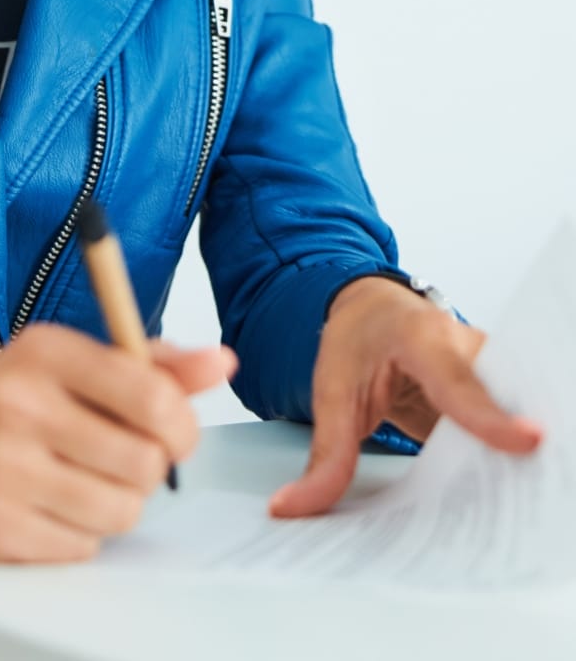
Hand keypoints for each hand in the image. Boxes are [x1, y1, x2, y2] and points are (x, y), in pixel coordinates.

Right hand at [0, 324, 236, 561]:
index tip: (169, 429)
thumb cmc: (2, 401)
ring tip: (79, 481)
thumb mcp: (66, 361)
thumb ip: (149, 361)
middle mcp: (18, 405)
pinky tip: (47, 505)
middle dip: (146, 468)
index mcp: (43, 352)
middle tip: (117, 457)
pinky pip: (83, 548)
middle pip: (145, 462)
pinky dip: (78, 534)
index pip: (151, 394)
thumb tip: (222, 362)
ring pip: (121, 511)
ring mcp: (1, 470)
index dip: (179, 423)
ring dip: (114, 504)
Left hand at [269, 275, 543, 518]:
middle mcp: (468, 348)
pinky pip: (508, 435)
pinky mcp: (501, 395)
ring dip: (505, 468)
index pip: (458, 383)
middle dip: (504, 458)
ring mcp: (492, 371)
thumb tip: (293, 508)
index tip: (529, 441)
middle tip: (501, 509)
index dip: (490, 417)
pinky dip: (500, 464)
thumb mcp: (331, 391)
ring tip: (497, 510)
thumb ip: (327, 453)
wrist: (376, 310)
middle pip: (502, 409)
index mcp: (420, 337)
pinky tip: (492, 495)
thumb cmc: (358, 340)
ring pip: (512, 422)